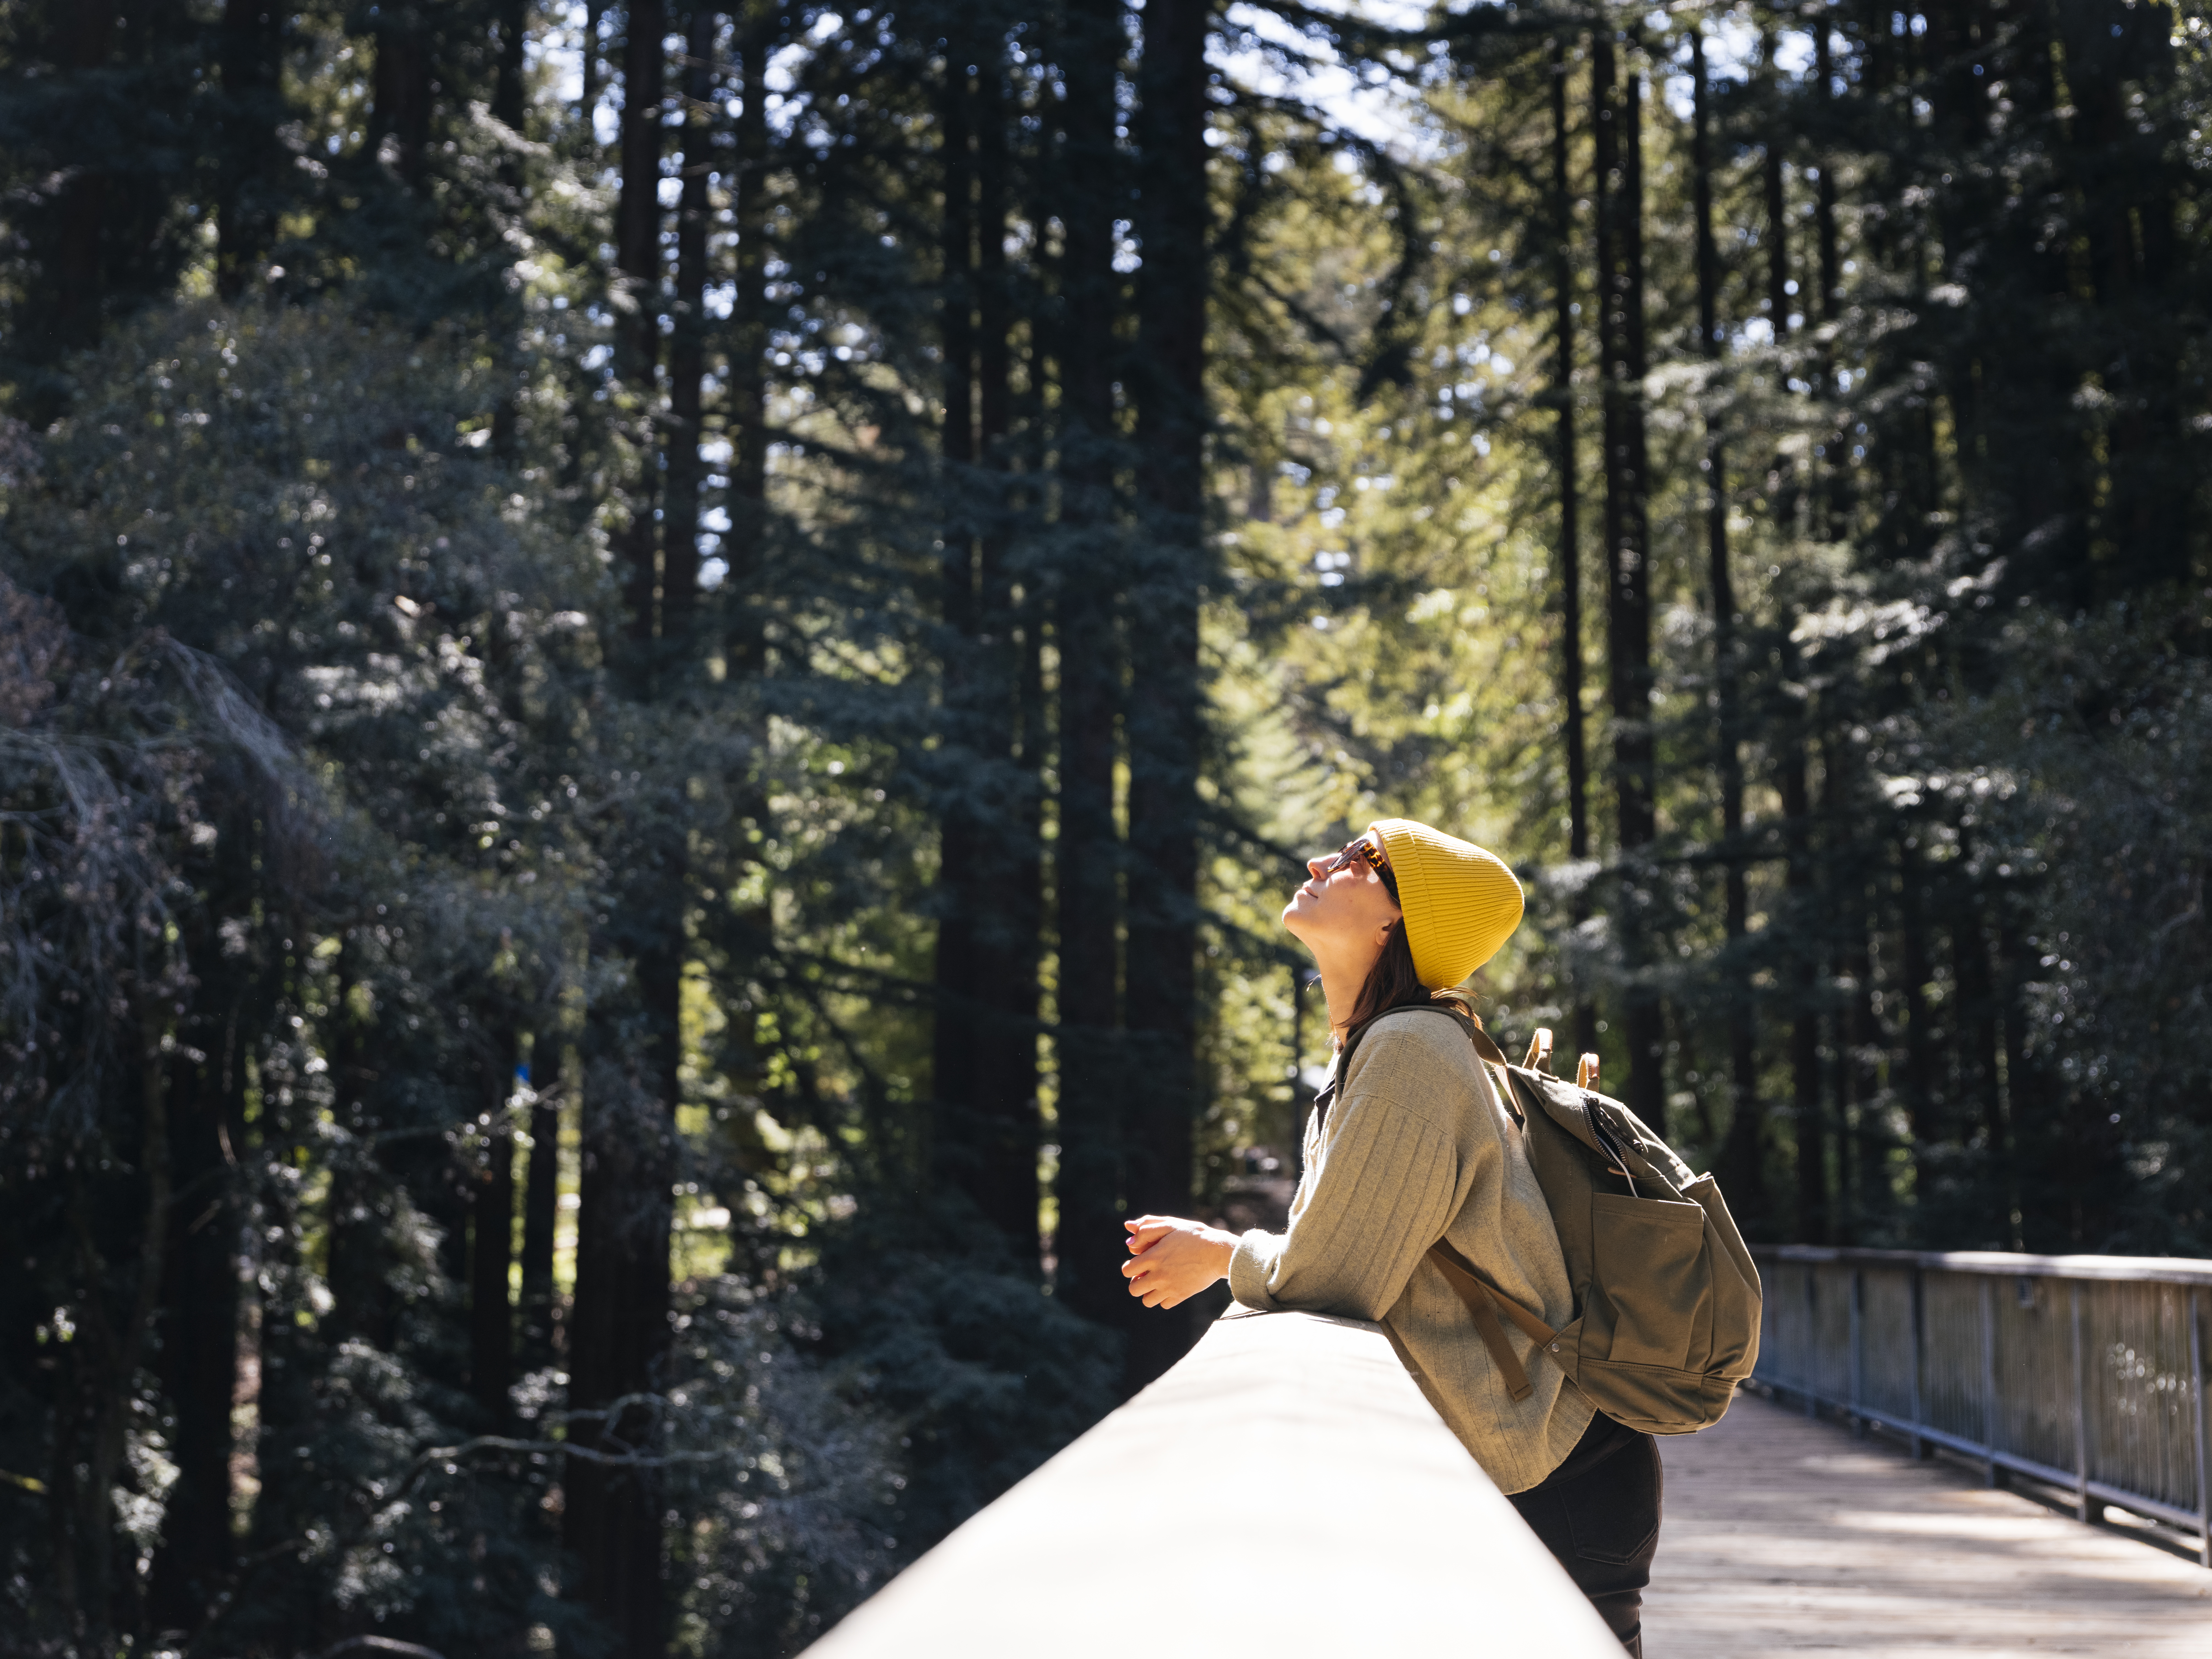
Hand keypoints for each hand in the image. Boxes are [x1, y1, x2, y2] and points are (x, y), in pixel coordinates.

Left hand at [1121, 1215, 1236, 1309]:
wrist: (1218, 1251)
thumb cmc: (1193, 1235)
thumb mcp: (1170, 1225)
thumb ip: (1146, 1229)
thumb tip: (1128, 1240)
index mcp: (1153, 1257)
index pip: (1127, 1270)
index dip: (1131, 1266)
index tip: (1140, 1262)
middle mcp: (1158, 1275)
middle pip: (1133, 1289)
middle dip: (1137, 1281)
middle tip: (1147, 1273)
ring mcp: (1170, 1288)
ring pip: (1147, 1301)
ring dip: (1149, 1292)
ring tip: (1158, 1281)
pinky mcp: (1181, 1295)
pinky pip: (1164, 1304)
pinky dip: (1164, 1298)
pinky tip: (1171, 1286)